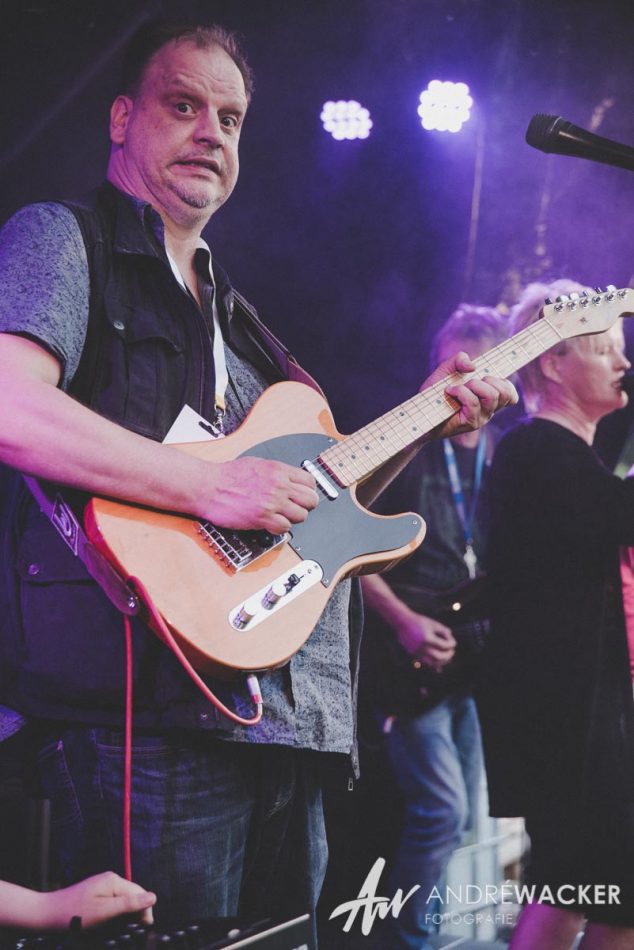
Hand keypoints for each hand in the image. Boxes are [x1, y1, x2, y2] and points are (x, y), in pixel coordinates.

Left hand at [38, 872, 155, 928]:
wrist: (46, 916)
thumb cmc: (74, 915)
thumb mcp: (104, 912)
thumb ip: (129, 904)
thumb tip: (153, 897)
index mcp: (114, 881)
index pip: (140, 893)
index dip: (145, 912)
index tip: (142, 930)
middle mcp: (110, 881)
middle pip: (133, 897)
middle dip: (134, 914)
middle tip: (126, 932)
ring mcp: (102, 887)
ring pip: (123, 902)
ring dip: (124, 917)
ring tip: (116, 930)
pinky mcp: (96, 896)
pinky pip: (113, 905)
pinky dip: (114, 916)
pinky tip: (108, 926)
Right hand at [203, 457, 318, 533]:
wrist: (209, 486)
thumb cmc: (226, 476)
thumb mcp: (257, 464)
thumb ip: (276, 473)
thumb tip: (288, 479)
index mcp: (278, 469)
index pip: (310, 481)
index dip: (308, 491)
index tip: (302, 496)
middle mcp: (279, 484)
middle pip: (311, 499)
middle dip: (305, 506)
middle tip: (295, 509)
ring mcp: (272, 501)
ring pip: (301, 515)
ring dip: (293, 519)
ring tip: (281, 517)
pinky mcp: (263, 517)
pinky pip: (285, 528)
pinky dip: (280, 529)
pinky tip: (271, 524)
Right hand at [397, 612, 455, 670]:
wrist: (402, 622)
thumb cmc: (419, 621)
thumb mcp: (433, 624)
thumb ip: (444, 631)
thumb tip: (452, 641)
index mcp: (427, 638)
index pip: (444, 646)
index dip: (451, 644)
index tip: (454, 642)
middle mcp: (421, 647)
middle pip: (439, 657)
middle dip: (448, 655)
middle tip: (452, 651)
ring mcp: (416, 652)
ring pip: (432, 663)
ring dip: (442, 662)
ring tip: (447, 657)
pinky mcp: (413, 654)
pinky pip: (426, 662)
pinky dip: (433, 663)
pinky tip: (439, 664)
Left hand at [423, 351, 517, 440]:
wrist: (420, 412)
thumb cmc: (435, 393)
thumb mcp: (447, 369)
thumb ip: (460, 360)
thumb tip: (473, 366)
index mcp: (488, 398)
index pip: (511, 395)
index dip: (509, 384)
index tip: (499, 372)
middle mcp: (488, 409)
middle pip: (505, 392)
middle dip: (488, 379)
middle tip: (470, 382)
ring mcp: (481, 417)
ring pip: (492, 396)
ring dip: (474, 385)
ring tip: (457, 387)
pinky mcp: (471, 423)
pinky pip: (474, 402)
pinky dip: (461, 392)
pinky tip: (449, 392)